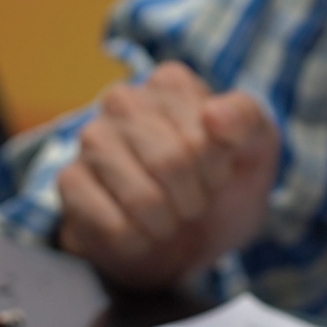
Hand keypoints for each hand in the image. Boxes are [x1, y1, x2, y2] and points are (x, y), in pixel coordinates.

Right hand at [56, 62, 279, 290]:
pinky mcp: (70, 181)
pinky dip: (138, 242)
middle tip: (192, 201)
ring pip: (144, 198)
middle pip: (173, 163)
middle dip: (194, 199)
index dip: (217, 171)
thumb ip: (248, 121)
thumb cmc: (223, 189)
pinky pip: (113, 225)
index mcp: (171, 84)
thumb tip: (214, 113)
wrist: (189, 241)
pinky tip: (139, 232)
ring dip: (167, 223)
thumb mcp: (256, 152)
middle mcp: (124, 100)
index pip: (205, 135)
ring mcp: (91, 139)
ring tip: (167, 215)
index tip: (216, 174)